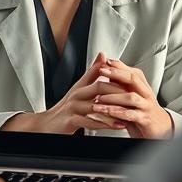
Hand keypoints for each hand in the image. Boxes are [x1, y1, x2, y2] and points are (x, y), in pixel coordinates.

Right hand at [1, 53, 128, 133]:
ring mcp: (72, 108)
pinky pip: (88, 121)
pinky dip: (103, 124)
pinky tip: (115, 126)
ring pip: (96, 106)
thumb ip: (92, 73)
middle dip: (118, 92)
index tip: (133, 85)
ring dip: (113, 111)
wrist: (46, 124)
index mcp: (81, 87)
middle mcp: (76, 95)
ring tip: (129, 115)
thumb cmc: (65, 108)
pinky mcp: (69, 121)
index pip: (101, 78)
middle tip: (134, 97)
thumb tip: (102, 55)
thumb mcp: (79, 88)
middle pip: (99, 88)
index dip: (117, 81)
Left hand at [90, 58, 173, 138]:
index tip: (104, 61)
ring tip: (99, 97)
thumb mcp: (133, 95)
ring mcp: (146, 106)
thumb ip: (121, 85)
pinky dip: (117, 113)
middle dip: (116, 74)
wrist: (160, 127)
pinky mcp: (145, 120)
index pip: (131, 71)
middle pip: (133, 79)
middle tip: (102, 71)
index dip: (117, 66)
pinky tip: (106, 112)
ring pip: (131, 97)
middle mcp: (145, 93)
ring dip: (113, 96)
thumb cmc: (143, 110)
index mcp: (142, 86)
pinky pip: (130, 115)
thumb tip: (107, 71)